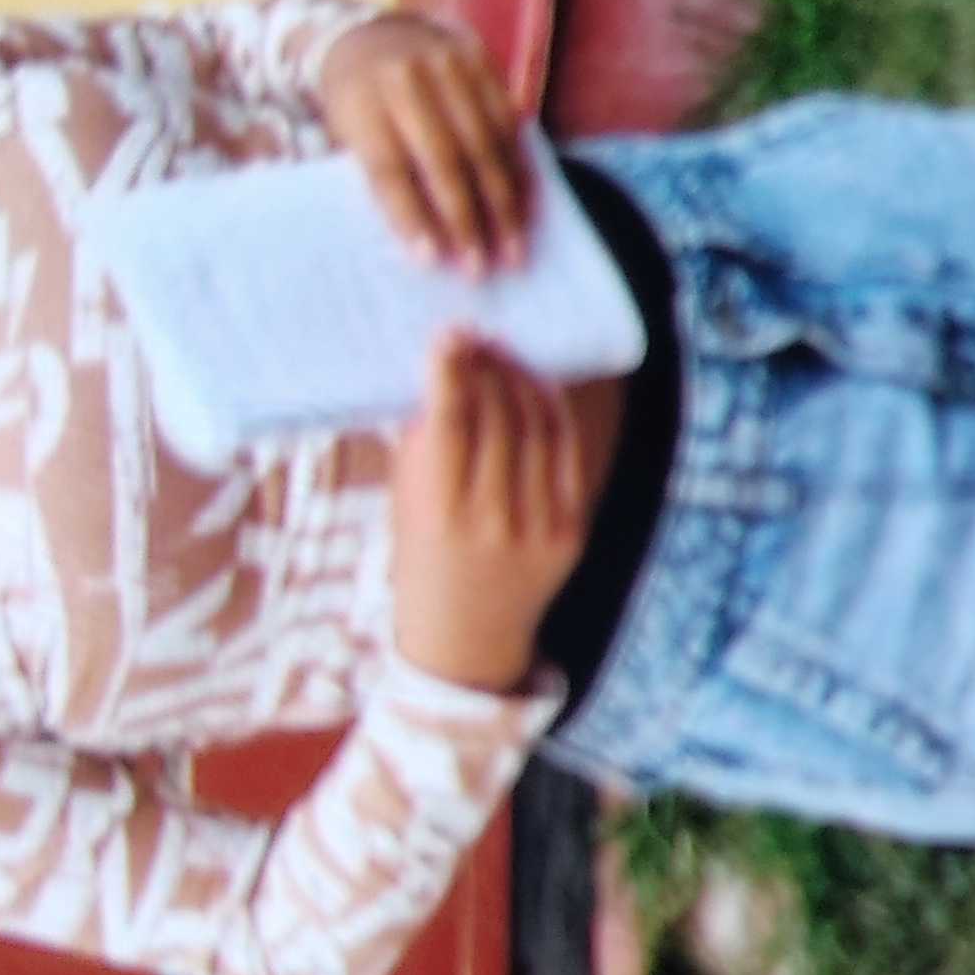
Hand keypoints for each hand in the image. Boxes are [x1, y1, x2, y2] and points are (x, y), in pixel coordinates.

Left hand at [317, 11, 530, 273]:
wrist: (373, 36)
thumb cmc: (358, 106)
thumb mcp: (347, 136)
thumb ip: (380, 178)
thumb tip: (426, 248)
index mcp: (361, 99)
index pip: (390, 166)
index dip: (413, 215)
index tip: (434, 261)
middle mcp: (405, 76)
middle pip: (444, 158)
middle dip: (467, 219)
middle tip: (482, 268)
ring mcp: (446, 62)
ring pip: (484, 143)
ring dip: (504, 204)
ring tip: (514, 249)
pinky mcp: (479, 58)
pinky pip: (507, 121)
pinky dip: (518, 169)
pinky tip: (525, 207)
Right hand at [389, 331, 590, 693]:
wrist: (466, 639)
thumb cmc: (422, 560)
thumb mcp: (404, 505)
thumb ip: (421, 443)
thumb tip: (443, 368)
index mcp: (441, 516)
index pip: (451, 423)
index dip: (451, 372)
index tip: (447, 335)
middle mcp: (494, 521)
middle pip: (500, 418)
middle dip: (487, 367)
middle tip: (475, 336)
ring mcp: (539, 527)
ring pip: (538, 428)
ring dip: (519, 379)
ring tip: (501, 353)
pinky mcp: (569, 530)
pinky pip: (565, 452)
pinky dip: (551, 411)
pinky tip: (534, 385)